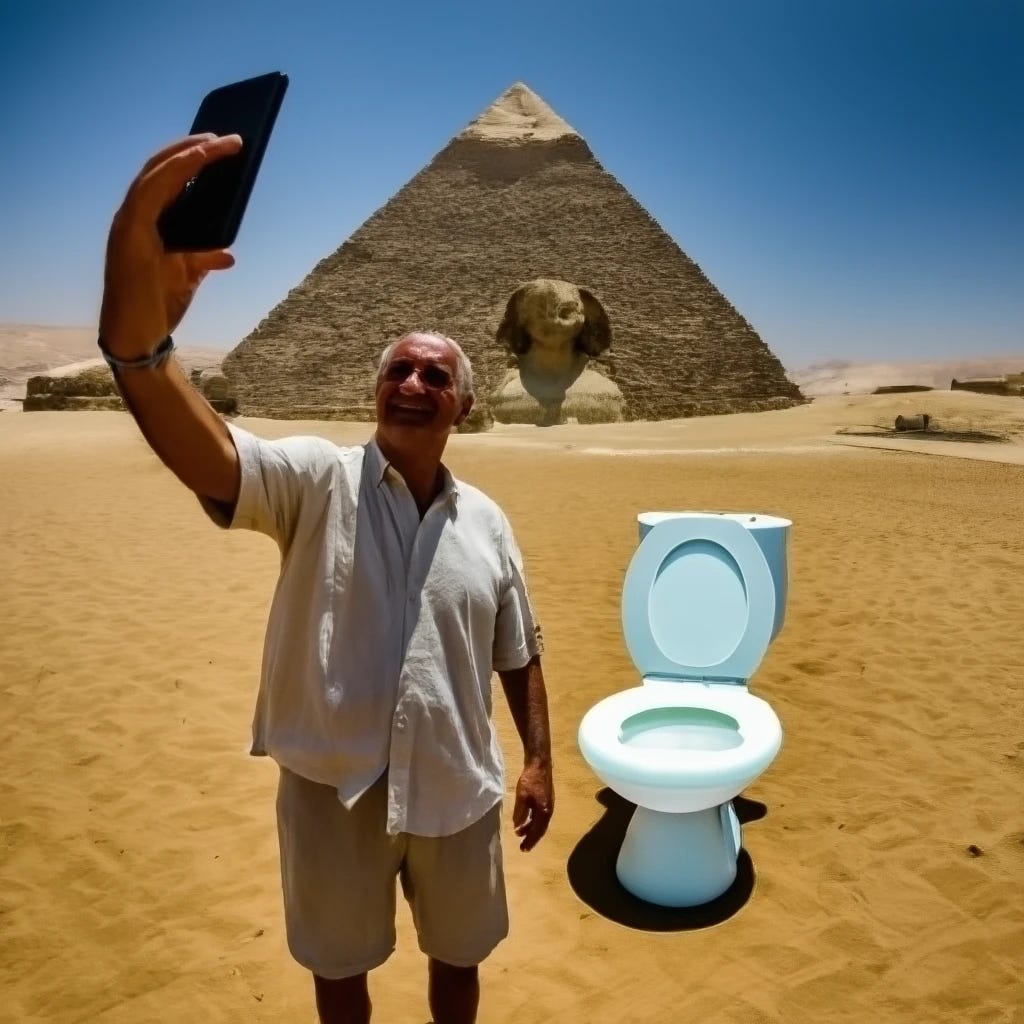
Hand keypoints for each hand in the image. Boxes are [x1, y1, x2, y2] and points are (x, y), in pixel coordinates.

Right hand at [99, 134, 242, 356]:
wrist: (139, 336)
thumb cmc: (157, 305)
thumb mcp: (188, 276)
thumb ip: (204, 259)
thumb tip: (229, 254)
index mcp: (144, 223)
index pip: (165, 180)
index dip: (189, 158)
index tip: (218, 145)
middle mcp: (132, 216)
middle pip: (160, 168)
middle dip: (192, 148)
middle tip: (226, 137)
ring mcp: (128, 222)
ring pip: (156, 172)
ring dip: (188, 152)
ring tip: (218, 142)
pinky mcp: (130, 233)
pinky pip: (153, 190)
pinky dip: (177, 170)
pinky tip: (201, 158)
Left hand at [511, 761, 552, 851]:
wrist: (539, 763)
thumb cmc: (530, 780)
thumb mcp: (522, 797)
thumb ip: (520, 813)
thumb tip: (518, 827)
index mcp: (544, 811)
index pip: (537, 831)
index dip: (530, 840)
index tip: (523, 849)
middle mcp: (549, 810)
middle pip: (541, 828)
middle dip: (532, 837)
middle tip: (523, 846)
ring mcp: (548, 804)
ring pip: (540, 821)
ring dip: (531, 828)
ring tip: (521, 833)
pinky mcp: (546, 798)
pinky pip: (540, 815)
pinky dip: (533, 820)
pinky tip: (526, 819)